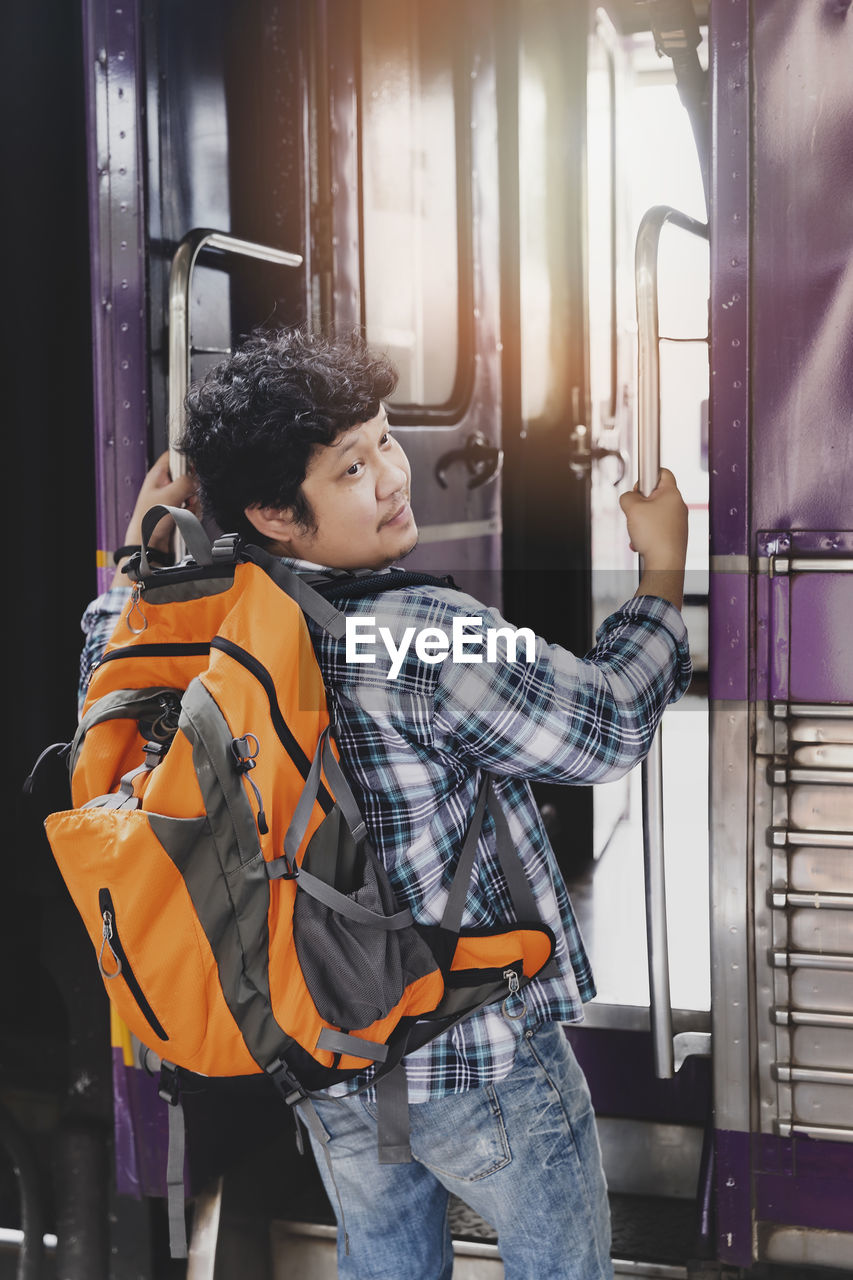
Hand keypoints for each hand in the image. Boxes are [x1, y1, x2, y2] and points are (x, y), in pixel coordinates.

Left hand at [112, 452, 197, 585]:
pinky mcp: (179, 510)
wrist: (149, 545)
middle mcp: (165, 485)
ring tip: (182, 511)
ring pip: (193, 493)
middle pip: (188, 476)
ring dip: (192, 503)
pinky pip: (193, 506)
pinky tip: (184, 518)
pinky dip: (192, 513)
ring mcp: (173, 498)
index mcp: (158, 475)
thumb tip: (195, 478)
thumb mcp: (169, 496)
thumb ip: (185, 483)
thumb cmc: (148, 522)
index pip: (174, 455)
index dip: (185, 458)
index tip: (192, 468)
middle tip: (186, 496)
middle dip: (192, 488)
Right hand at [619, 468, 687, 570]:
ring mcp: (678, 521)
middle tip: (635, 511)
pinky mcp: (674, 534)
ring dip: (641, 520)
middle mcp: (678, 506)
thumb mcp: (632, 508)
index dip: (648, 475)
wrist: (665, 563)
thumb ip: (627, 496)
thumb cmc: (655, 536)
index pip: (662, 472)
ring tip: (638, 530)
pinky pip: (656, 528)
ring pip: (654, 513)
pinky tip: (641, 542)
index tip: (639, 485)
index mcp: (672, 494)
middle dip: (640, 503)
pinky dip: (646, 533)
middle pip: (655, 495)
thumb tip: (628, 497)